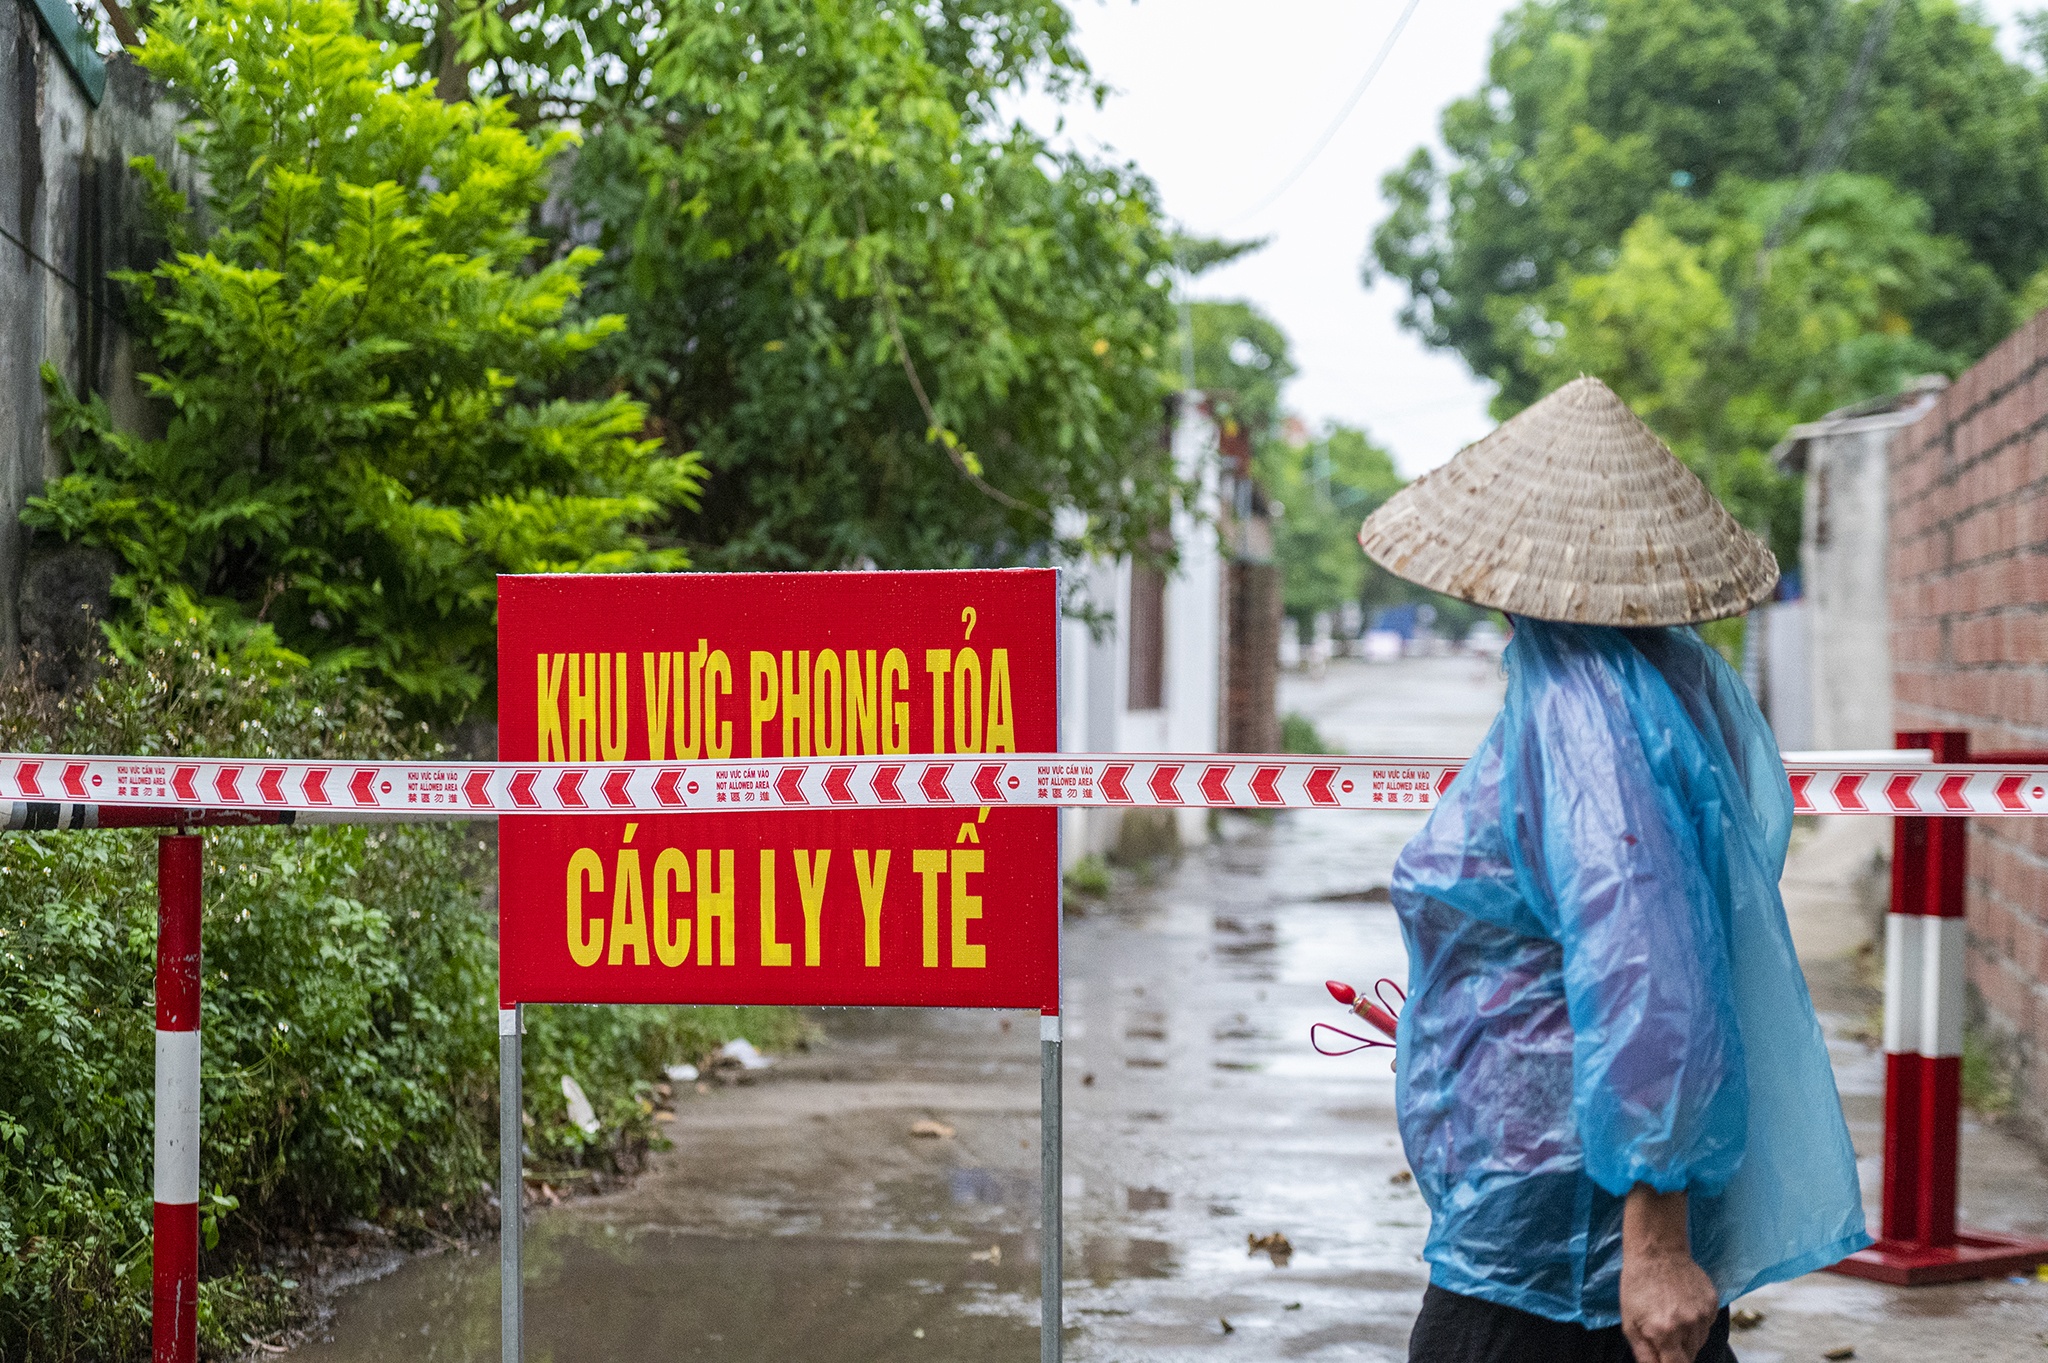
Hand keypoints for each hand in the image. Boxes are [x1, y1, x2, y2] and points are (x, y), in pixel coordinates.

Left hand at [1620, 1186, 1717, 1362]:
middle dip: (1677, 1353)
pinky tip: (1683, 1307)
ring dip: (1687, 1339)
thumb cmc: (1637, 1285)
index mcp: (1664, 1333)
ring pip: (1699, 1342)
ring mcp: (1703, 1315)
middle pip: (1689, 1357)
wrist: (1657, 1251)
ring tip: (1672, 1317)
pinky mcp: (1713, 1304)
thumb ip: (1644, 1353)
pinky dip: (1697, 1323)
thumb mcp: (1630, 1322)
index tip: (1666, 1358)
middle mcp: (1688, 1326)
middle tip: (1664, 1336)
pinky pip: (1707, 1325)